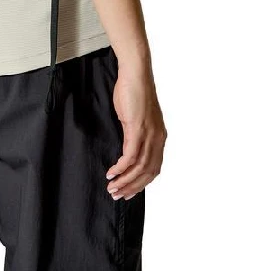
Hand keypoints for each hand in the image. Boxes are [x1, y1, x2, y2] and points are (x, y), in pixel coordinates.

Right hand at [106, 56, 165, 199]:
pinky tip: (112, 172)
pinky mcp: (138, 129)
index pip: (154, 168)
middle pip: (148, 172)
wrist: (136, 75)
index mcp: (159, 137)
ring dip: (125, 180)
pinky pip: (130, 156)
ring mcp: (149, 134)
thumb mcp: (136, 120)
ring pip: (139, 168)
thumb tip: (126, 151)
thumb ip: (134, 136)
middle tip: (117, 195)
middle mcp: (158, 139)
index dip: (141, 183)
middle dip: (132, 187)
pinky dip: (121, 167)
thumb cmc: (133, 94)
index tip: (128, 192)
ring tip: (112, 187)